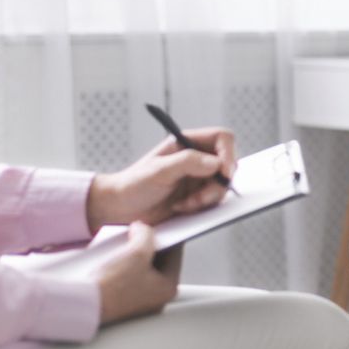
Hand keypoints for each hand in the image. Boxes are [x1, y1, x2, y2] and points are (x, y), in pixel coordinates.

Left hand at [86, 128, 236, 231]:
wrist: (120, 209)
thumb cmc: (133, 184)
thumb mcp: (160, 170)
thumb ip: (188, 162)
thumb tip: (217, 163)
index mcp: (187, 143)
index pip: (222, 139)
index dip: (228, 153)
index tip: (225, 172)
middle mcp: (196, 158)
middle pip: (227, 164)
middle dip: (217, 183)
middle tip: (202, 196)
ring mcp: (198, 177)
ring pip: (222, 185)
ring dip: (207, 198)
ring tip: (185, 204)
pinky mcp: (198, 195)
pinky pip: (214, 200)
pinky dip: (201, 206)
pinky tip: (183, 207)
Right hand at [96, 222, 181, 324]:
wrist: (82, 305)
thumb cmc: (112, 284)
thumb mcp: (137, 251)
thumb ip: (146, 235)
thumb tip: (143, 228)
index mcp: (168, 288)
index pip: (175, 254)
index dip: (167, 236)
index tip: (160, 225)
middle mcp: (156, 298)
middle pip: (158, 262)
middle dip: (149, 245)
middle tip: (140, 231)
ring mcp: (138, 301)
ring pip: (141, 268)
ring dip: (134, 253)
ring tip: (126, 240)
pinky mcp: (121, 301)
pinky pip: (128, 276)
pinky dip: (124, 264)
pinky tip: (115, 254)